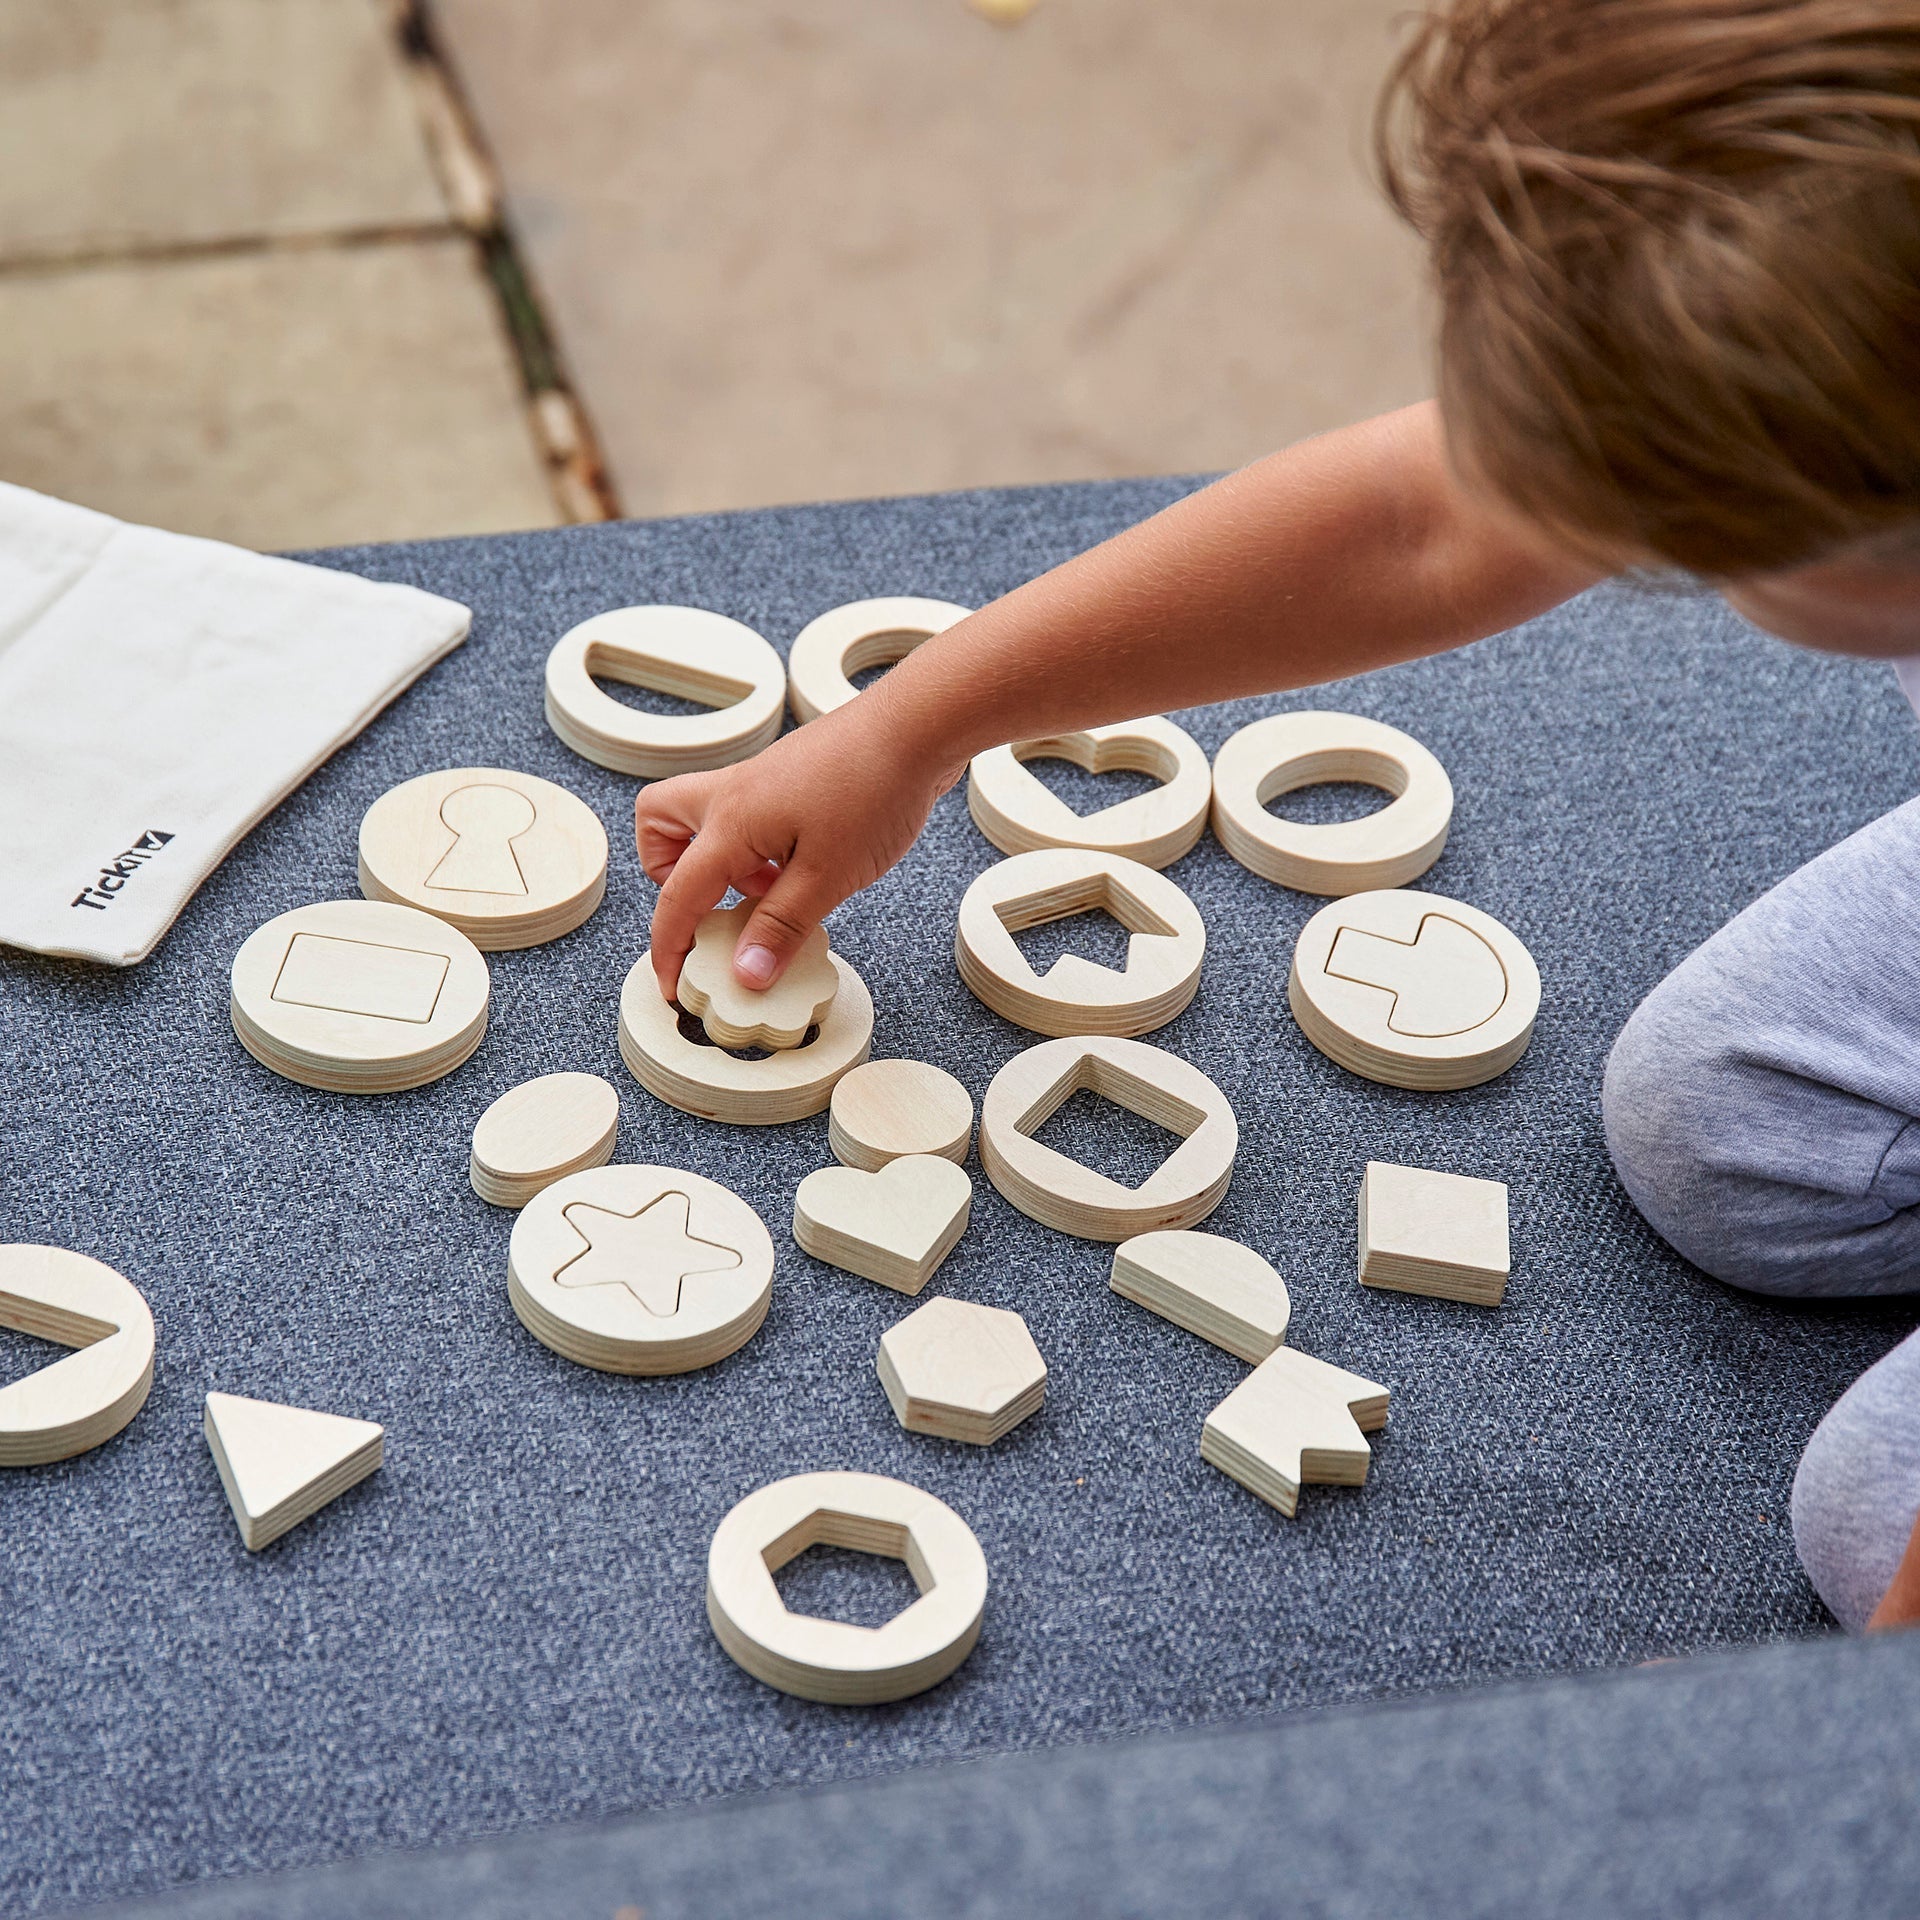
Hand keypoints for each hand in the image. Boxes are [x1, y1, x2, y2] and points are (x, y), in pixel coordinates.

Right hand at [635, 699, 959, 1002]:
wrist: (917, 727)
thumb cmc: (874, 789)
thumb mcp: (828, 877)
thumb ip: (781, 927)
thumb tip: (745, 974)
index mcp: (729, 823)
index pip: (676, 897)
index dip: (669, 948)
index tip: (673, 986)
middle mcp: (732, 795)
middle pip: (659, 826)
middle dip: (667, 874)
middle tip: (711, 909)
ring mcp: (760, 782)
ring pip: (703, 817)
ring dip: (718, 862)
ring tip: (767, 893)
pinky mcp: (789, 779)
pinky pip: (747, 817)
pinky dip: (756, 848)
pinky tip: (801, 868)